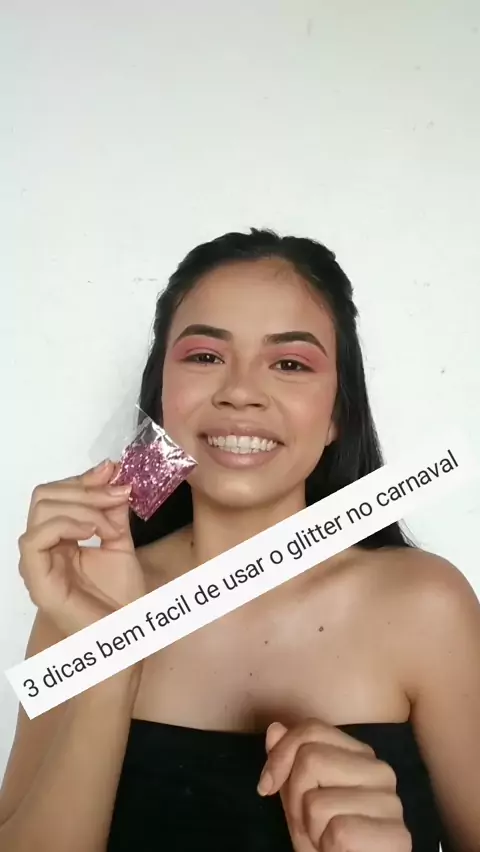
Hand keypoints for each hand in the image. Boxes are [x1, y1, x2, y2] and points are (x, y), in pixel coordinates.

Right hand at [18, 460, 145, 636]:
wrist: (124, 637)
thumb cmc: (120, 599)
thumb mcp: (121, 541)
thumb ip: (113, 510)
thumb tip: (113, 473)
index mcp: (59, 537)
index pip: (57, 493)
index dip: (85, 478)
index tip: (115, 471)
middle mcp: (43, 547)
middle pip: (45, 495)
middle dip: (85, 488)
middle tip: (118, 494)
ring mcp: (37, 563)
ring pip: (41, 510)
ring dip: (83, 506)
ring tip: (110, 524)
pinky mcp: (36, 578)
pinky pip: (35, 538)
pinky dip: (67, 525)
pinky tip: (94, 532)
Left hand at [257, 719, 411, 851]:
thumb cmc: (327, 840)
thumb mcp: (298, 800)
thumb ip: (289, 763)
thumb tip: (275, 728)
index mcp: (360, 755)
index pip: (312, 729)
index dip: (280, 755)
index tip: (266, 786)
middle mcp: (380, 771)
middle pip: (310, 758)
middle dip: (294, 798)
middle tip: (309, 824)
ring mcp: (390, 803)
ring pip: (317, 800)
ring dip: (310, 828)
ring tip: (326, 839)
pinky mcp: (394, 836)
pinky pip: (338, 832)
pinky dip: (328, 847)